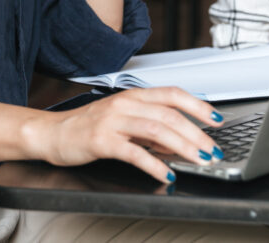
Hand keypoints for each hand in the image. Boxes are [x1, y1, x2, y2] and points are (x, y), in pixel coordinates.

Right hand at [22, 87, 225, 183]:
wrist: (52, 133)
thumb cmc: (87, 126)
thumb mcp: (123, 120)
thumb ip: (150, 126)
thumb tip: (180, 138)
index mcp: (132, 96)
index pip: (172, 94)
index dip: (197, 105)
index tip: (217, 119)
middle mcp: (125, 104)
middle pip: (169, 114)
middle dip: (197, 133)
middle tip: (213, 150)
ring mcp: (113, 121)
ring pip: (157, 130)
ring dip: (183, 147)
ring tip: (199, 160)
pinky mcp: (102, 140)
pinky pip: (134, 152)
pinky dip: (155, 165)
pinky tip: (167, 175)